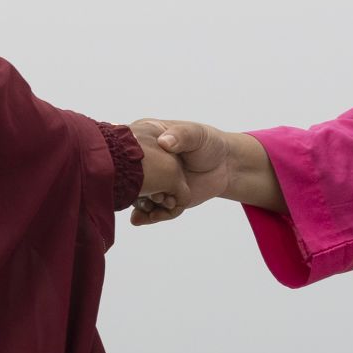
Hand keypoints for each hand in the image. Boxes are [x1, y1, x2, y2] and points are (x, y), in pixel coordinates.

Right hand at [131, 119, 277, 223]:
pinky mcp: (161, 199)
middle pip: (129, 179)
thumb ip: (182, 136)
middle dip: (138, 190)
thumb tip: (164, 142)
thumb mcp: (196, 134)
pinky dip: (146, 217)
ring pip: (137, 197)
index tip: (139, 172)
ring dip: (143, 205)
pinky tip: (147, 218)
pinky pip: (149, 211)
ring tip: (156, 206)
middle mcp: (145, 164)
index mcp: (146, 141)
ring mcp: (152, 182)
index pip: (127, 152)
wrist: (226, 166)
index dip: (127, 163)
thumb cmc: (209, 144)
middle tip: (154, 194)